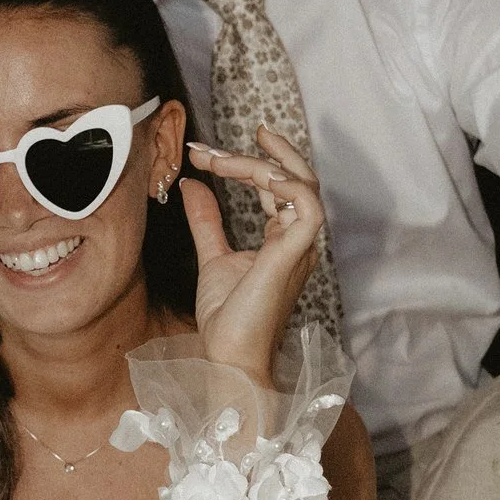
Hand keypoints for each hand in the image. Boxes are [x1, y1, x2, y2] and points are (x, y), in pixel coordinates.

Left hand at [181, 127, 324, 386]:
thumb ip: (207, 222)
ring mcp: (300, 246)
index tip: (204, 152)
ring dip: (260, 165)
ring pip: (300, 184)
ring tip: (218, 160)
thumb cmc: (228, 320)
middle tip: (221, 142)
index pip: (276, 188)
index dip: (245, 164)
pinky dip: (285, 185)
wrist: (229, 357)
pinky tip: (254, 177)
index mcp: (282, 240)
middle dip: (264, 151)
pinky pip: (306, 206)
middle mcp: (297, 239)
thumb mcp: (212, 258)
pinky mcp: (294, 254)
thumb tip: (192, 186)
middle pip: (297, 178)